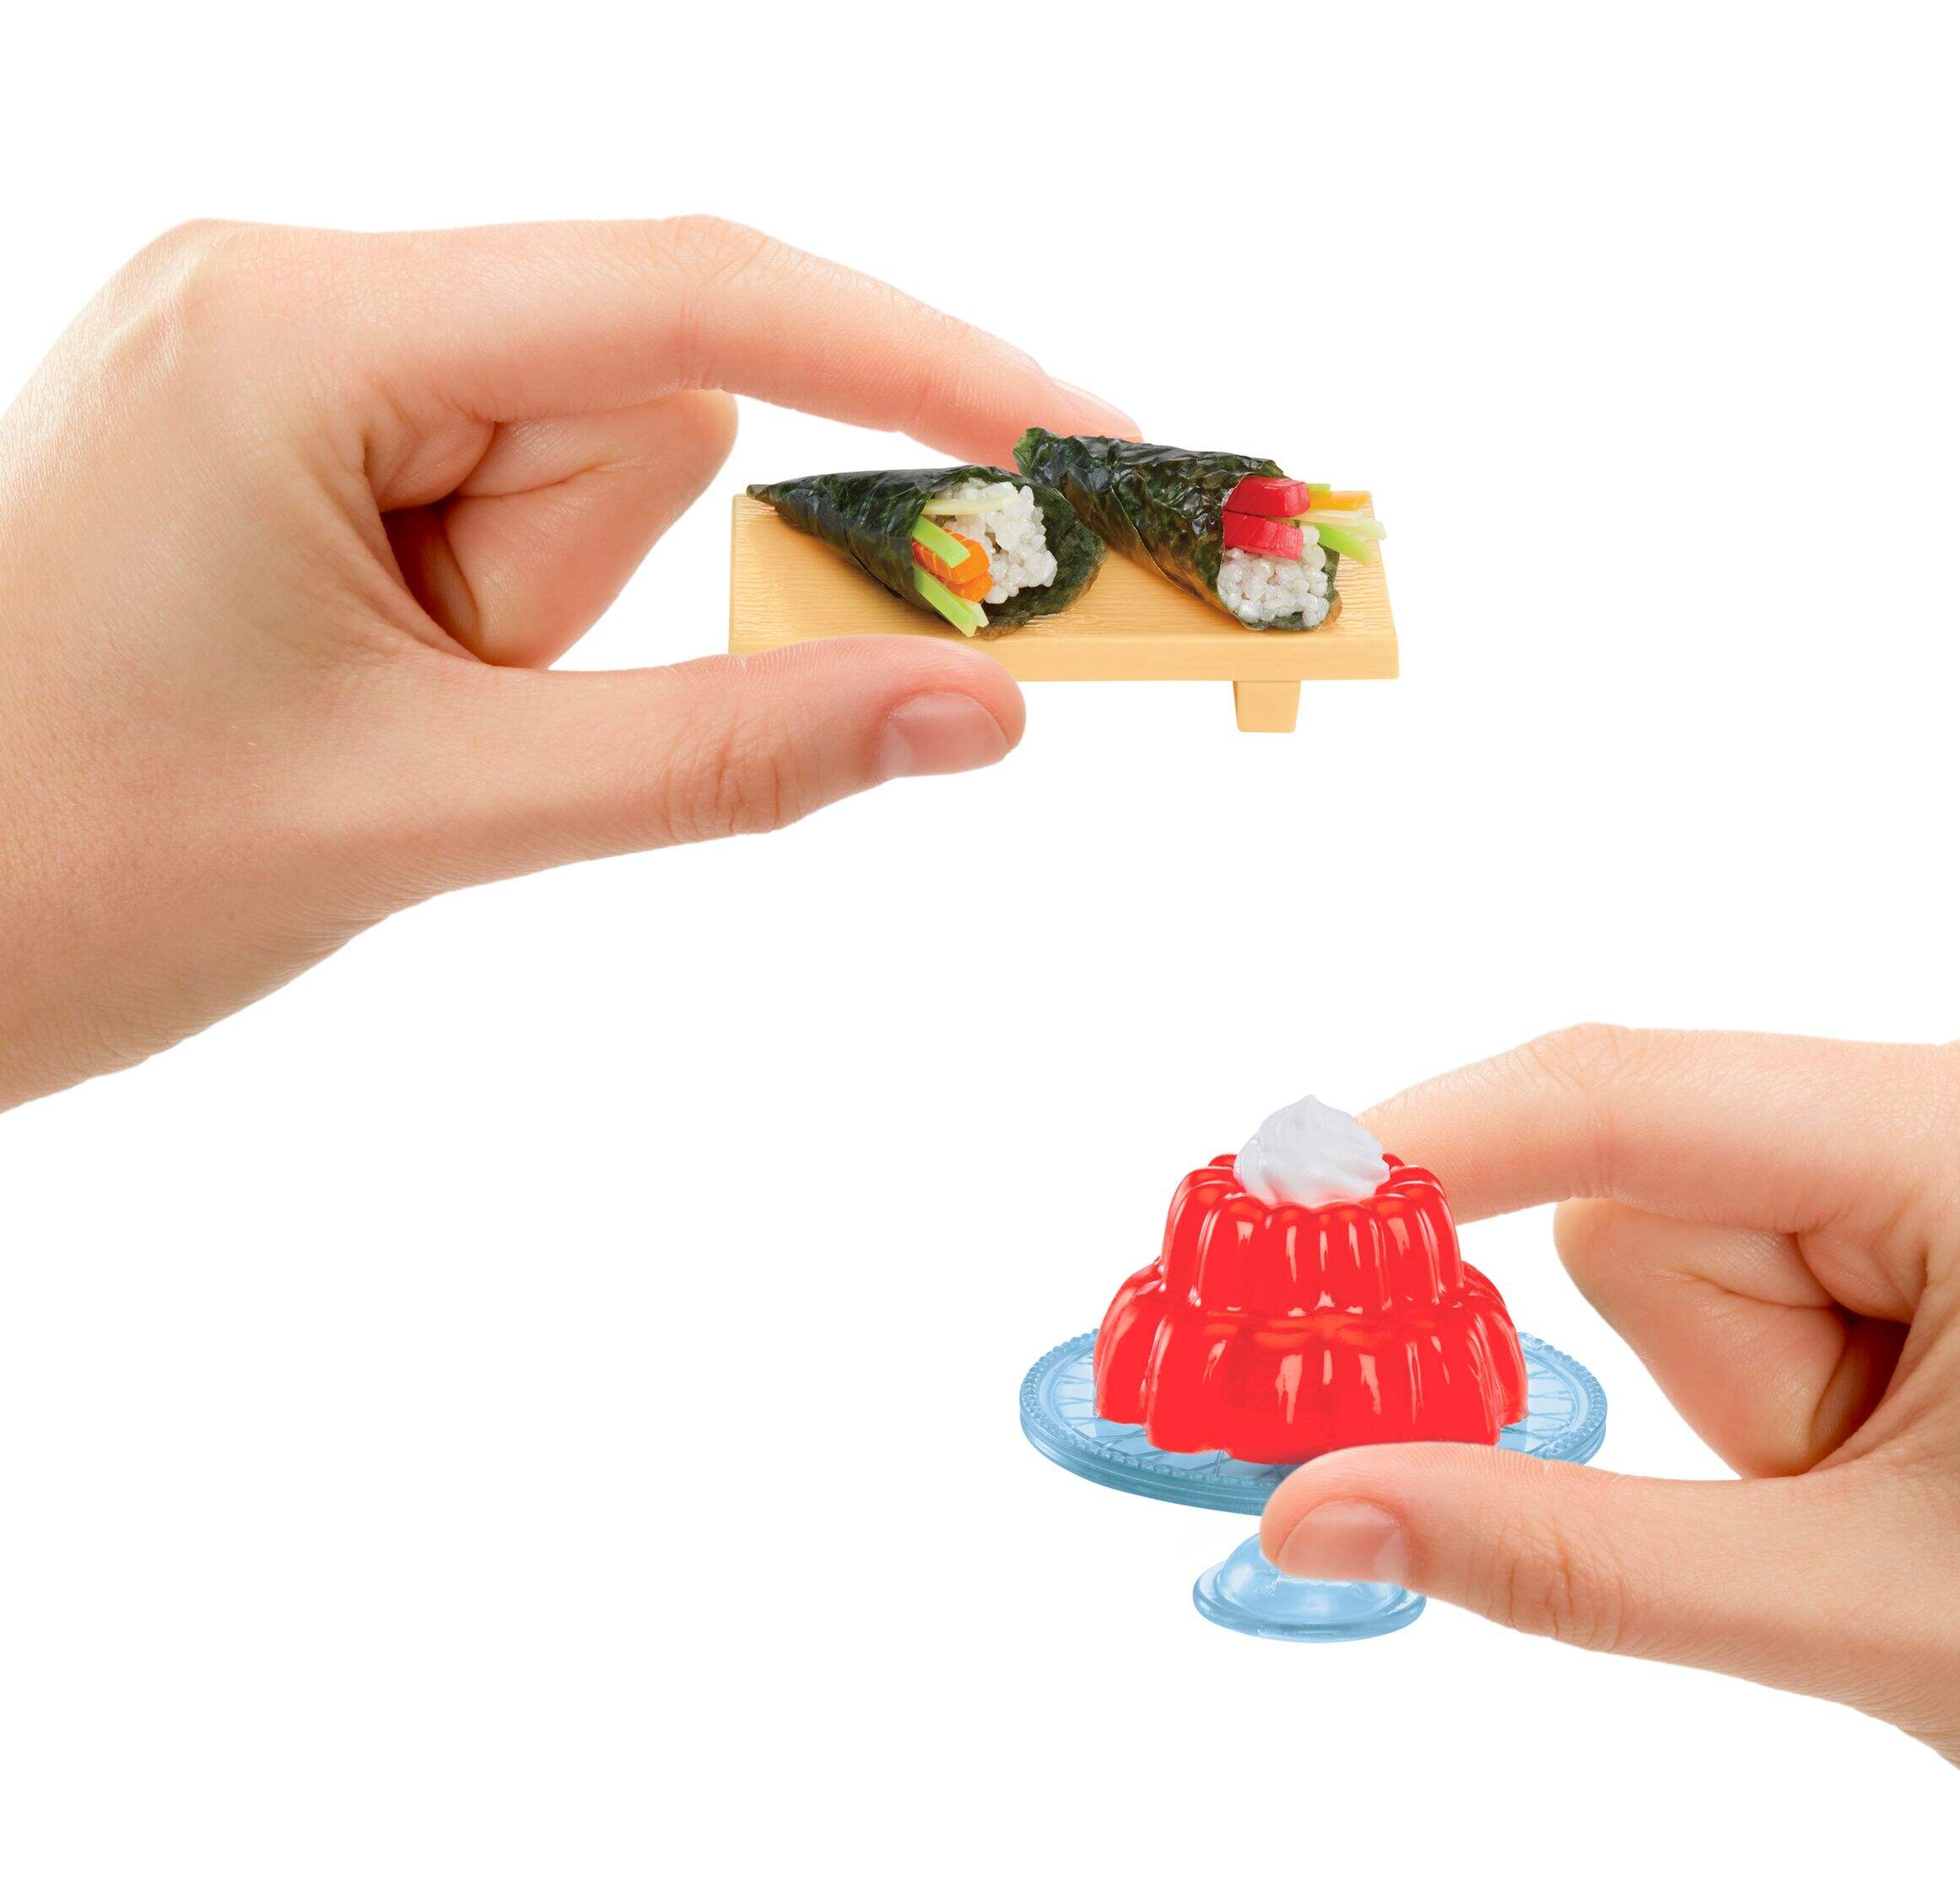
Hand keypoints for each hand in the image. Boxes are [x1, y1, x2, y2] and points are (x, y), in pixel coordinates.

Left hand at [0, 218, 1132, 1110]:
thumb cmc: (69, 866)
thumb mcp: (434, 812)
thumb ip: (730, 752)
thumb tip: (981, 708)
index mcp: (301, 331)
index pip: (692, 299)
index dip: (918, 366)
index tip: (1085, 443)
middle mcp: (302, 297)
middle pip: (640, 403)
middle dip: (605, 583)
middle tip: (467, 712)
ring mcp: (301, 360)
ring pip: (590, 465)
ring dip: (546, 620)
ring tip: (387, 714)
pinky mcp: (312, 434)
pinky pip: (520, 493)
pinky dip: (512, 608)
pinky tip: (378, 684)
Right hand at [1259, 1023, 1959, 1848]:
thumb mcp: (1863, 1609)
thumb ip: (1562, 1556)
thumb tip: (1314, 1507)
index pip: (1624, 1093)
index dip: (1420, 1145)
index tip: (1261, 1202)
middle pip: (1662, 1196)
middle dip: (1702, 1374)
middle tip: (1824, 1510)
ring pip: (1708, 1234)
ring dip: (1755, 1388)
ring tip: (1907, 1495)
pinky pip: (1775, 1245)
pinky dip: (1788, 1363)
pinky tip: (1919, 1448)